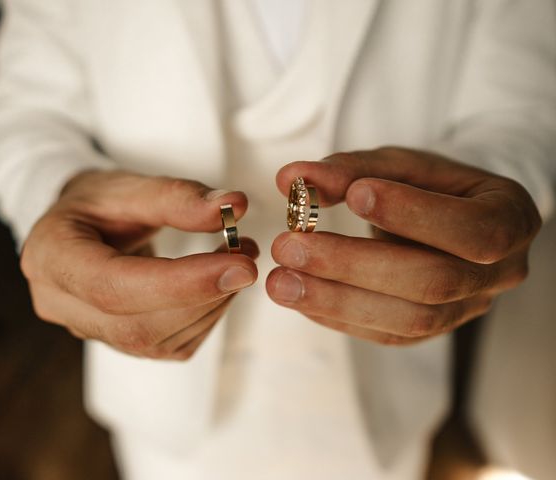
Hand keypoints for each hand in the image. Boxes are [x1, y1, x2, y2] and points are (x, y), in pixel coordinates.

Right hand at [21, 170, 257, 359]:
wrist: (80, 225)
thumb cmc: (98, 203)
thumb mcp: (129, 185)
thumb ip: (178, 196)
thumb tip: (234, 205)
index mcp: (52, 257)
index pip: (113, 287)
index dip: (180, 284)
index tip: (238, 266)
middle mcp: (60, 304)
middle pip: (138, 324)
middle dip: (203, 296)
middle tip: (247, 258)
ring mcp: (88, 330)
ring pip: (157, 342)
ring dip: (211, 307)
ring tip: (237, 263)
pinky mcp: (118, 342)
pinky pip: (168, 347)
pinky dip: (204, 319)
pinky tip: (217, 287)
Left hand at [267, 147, 540, 344]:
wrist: (445, 218)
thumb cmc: (427, 186)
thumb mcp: (398, 165)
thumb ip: (350, 169)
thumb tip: (291, 178)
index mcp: (508, 220)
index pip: (470, 229)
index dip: (412, 215)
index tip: (354, 196)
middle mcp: (498, 274)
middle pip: (431, 282)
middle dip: (354, 266)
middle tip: (289, 247)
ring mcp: (466, 310)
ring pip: (407, 320)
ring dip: (336, 301)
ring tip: (279, 282)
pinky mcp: (431, 331)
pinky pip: (387, 335)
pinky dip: (339, 317)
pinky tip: (299, 298)